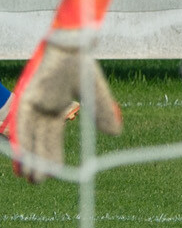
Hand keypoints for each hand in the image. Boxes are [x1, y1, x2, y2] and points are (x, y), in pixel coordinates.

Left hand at [6, 0, 124, 181]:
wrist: (74, 45)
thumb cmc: (83, 65)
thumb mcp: (94, 95)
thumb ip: (102, 113)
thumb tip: (115, 134)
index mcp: (55, 107)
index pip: (51, 137)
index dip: (51, 156)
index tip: (53, 175)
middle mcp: (40, 107)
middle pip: (37, 139)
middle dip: (37, 161)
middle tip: (36, 182)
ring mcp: (31, 101)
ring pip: (27, 135)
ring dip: (27, 155)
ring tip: (28, 176)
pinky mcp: (27, 96)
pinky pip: (21, 122)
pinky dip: (21, 138)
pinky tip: (20, 154)